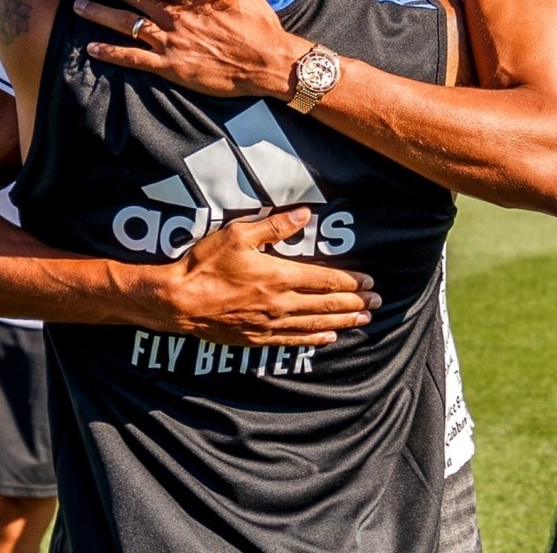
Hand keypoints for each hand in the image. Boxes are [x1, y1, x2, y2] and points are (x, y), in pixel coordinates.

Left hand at [73, 0, 309, 98]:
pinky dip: (110, 53)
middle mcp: (176, 14)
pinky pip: (132, 58)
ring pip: (126, 23)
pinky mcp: (170, 65)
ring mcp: (170, 40)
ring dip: (99, 13)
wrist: (267, 61)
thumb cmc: (261, 27)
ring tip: (78, 6)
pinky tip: (91, 48)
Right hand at [147, 208, 380, 346]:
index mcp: (279, 276)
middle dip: (355, 303)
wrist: (178, 301)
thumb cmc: (206, 264)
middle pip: (326, 305)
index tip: (369, 283)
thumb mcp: (238, 234)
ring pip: (315, 325)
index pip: (325, 281)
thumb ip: (274, 227)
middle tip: (377, 303)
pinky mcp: (256, 338)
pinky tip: (328, 338)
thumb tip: (304, 215)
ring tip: (363, 321)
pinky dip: (314, 339)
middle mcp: (280, 303)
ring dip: (342, 322)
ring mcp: (269, 324)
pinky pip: (293, 341)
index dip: (350, 282)